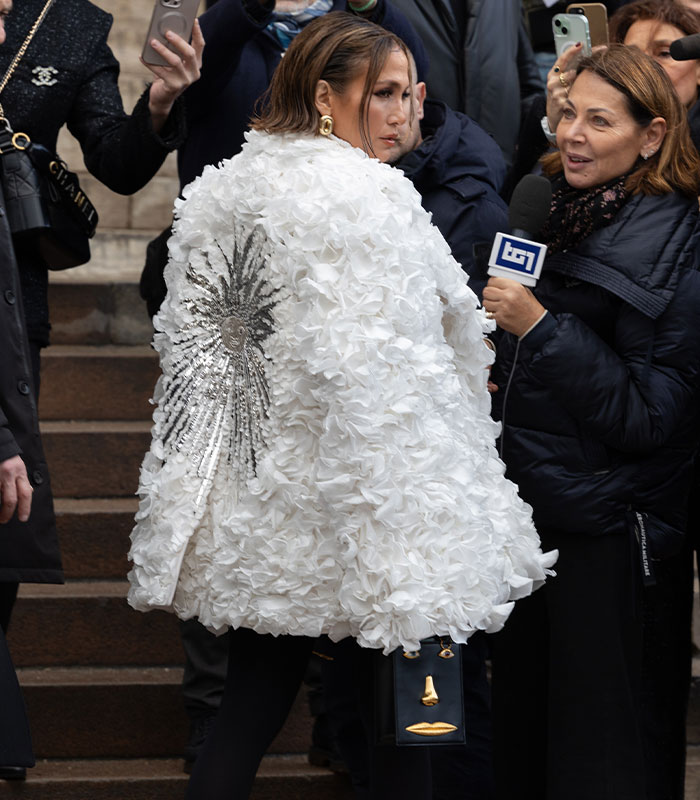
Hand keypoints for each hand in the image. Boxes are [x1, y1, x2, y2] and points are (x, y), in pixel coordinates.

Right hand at [0, 455, 32, 523]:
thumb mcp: (18, 466)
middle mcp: (8, 474)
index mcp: (19, 471)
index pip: (25, 493)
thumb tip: (29, 493)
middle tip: (4, 519)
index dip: (25, 508)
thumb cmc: (6, 456)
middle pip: (10, 499)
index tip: (23, 518)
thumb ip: (22, 479)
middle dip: (8, 513)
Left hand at [143, 19, 204, 133]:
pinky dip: (150, 64)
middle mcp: (194, 73)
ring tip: (152, 43)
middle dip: (178, 41)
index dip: (197, 32)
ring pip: (175, 62)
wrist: (164, 98)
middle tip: (167, 32)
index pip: (200, 45)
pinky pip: (161, 72)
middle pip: (189, 53)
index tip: (193, 20)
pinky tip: (142, 57)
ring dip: (163, 51)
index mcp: (196, 64)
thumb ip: (174, 50)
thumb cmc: (168, 75)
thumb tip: (164, 33)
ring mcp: (185, 81)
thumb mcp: (175, 61)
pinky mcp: (173, 87)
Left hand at [482, 277, 545, 336]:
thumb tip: (498, 282)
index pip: (493, 280)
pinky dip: (491, 312)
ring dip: (489, 303)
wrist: (534, 324)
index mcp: (514, 288)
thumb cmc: (531, 308)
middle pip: (486, 291)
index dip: (493, 283)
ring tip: (496, 304)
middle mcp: (507, 297)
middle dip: (489, 293)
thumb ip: (511, 285)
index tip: (494, 286)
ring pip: (485, 302)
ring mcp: (502, 308)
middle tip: (493, 295)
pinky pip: (487, 313)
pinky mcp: (499, 318)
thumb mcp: (525, 291)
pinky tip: (498, 312)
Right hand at [546, 43, 580, 133]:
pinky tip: (575, 99)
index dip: (572, 51)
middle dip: (578, 69)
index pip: (562, 58)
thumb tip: (591, 53)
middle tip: (586, 67)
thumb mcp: (565, 80)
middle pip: (569, 70)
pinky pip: (573, 95)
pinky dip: (577, 95)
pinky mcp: (559, 102)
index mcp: (554, 73)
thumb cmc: (563, 93)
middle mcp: (552, 81)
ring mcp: (555, 92)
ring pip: (571, 81)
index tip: (581, 44)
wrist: (554, 115)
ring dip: (577, 84)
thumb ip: (573, 68)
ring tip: (575, 89)